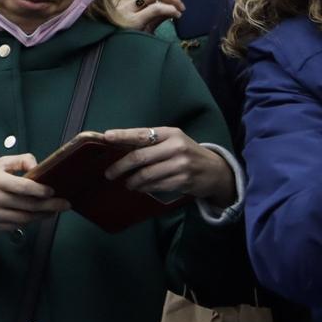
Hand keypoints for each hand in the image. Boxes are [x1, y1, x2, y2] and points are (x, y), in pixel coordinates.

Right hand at [0, 154, 68, 233]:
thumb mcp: (1, 163)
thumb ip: (22, 161)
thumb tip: (38, 167)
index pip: (23, 187)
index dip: (40, 190)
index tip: (52, 191)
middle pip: (28, 205)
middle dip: (50, 205)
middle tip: (65, 204)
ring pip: (25, 218)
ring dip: (43, 215)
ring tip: (53, 211)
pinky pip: (17, 226)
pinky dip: (29, 221)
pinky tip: (36, 216)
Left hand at [101, 127, 236, 205]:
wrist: (216, 170)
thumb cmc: (186, 153)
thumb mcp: (172, 141)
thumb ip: (150, 142)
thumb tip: (117, 144)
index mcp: (170, 134)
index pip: (142, 134)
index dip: (123, 136)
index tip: (106, 137)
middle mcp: (176, 147)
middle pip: (139, 157)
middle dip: (120, 166)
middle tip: (109, 173)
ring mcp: (181, 165)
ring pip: (146, 174)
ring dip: (132, 181)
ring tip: (126, 183)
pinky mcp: (183, 181)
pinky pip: (156, 185)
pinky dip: (144, 188)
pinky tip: (139, 188)